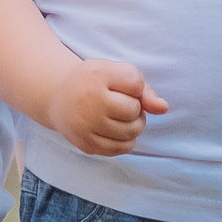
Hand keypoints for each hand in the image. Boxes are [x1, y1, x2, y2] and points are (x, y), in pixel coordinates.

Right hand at [48, 56, 167, 157]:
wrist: (58, 97)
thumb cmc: (94, 83)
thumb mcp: (116, 73)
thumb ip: (143, 89)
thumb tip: (164, 109)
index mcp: (97, 75)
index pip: (136, 84)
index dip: (135, 86)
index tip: (120, 85)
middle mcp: (88, 100)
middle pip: (134, 110)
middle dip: (135, 108)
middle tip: (121, 104)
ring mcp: (85, 124)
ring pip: (130, 132)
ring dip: (133, 126)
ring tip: (121, 118)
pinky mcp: (85, 143)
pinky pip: (120, 149)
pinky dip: (126, 142)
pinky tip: (118, 131)